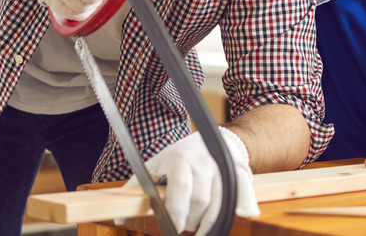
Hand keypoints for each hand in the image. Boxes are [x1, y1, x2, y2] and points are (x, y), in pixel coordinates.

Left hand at [122, 126, 259, 234]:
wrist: (211, 139)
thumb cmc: (179, 157)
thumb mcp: (155, 165)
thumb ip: (138, 189)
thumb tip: (119, 217)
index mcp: (179, 161)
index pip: (180, 188)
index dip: (177, 210)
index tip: (174, 228)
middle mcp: (202, 163)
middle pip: (200, 200)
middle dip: (192, 221)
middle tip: (185, 227)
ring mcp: (222, 167)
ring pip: (221, 200)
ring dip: (212, 222)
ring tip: (202, 232)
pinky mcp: (239, 171)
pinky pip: (244, 188)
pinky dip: (246, 202)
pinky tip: (243, 214)